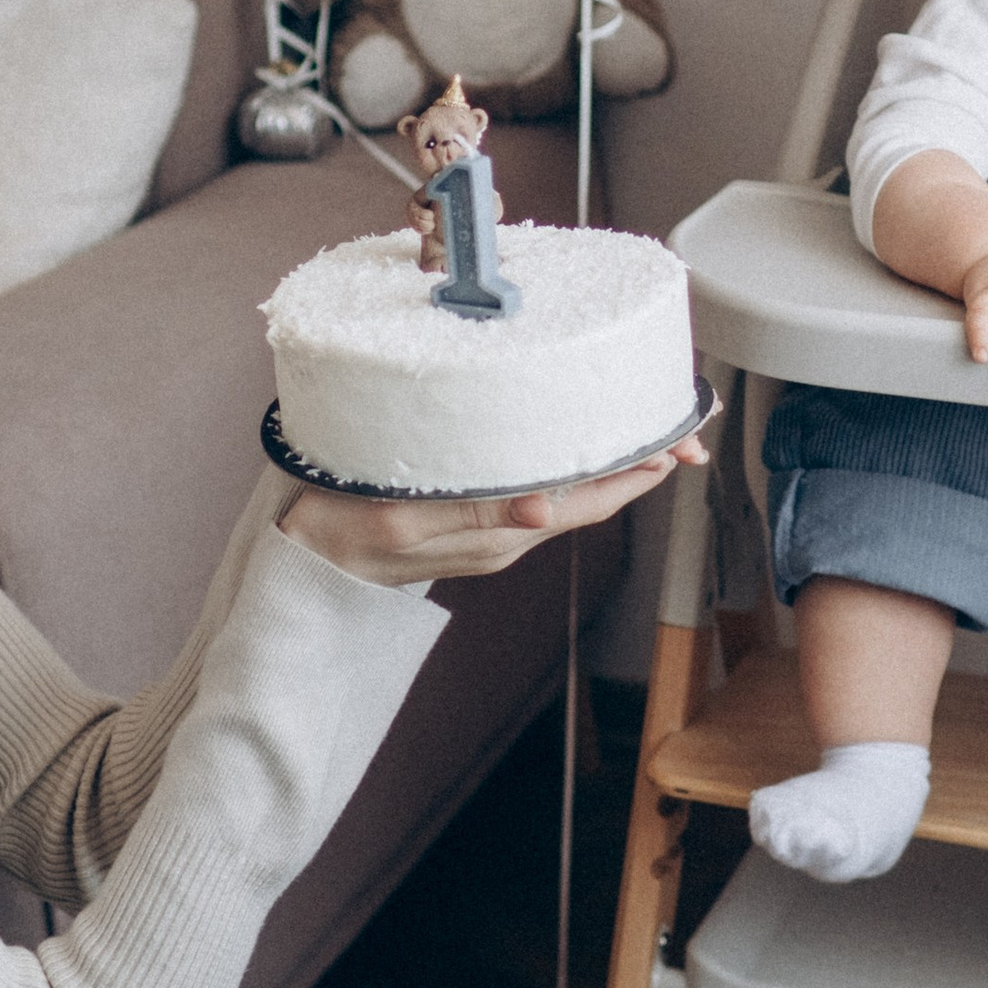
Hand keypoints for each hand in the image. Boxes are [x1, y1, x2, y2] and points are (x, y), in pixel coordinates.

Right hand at [276, 434, 710, 588]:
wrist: (305, 566)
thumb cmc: (341, 532)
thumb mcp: (404, 516)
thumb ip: (474, 511)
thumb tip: (545, 510)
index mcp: (500, 533)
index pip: (592, 500)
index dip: (640, 468)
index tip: (680, 439)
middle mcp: (509, 536)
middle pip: (594, 496)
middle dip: (640, 459)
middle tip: (682, 422)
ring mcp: (494, 533)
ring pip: (571, 493)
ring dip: (607, 459)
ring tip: (639, 421)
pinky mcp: (475, 522)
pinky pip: (541, 490)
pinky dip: (568, 464)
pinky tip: (570, 438)